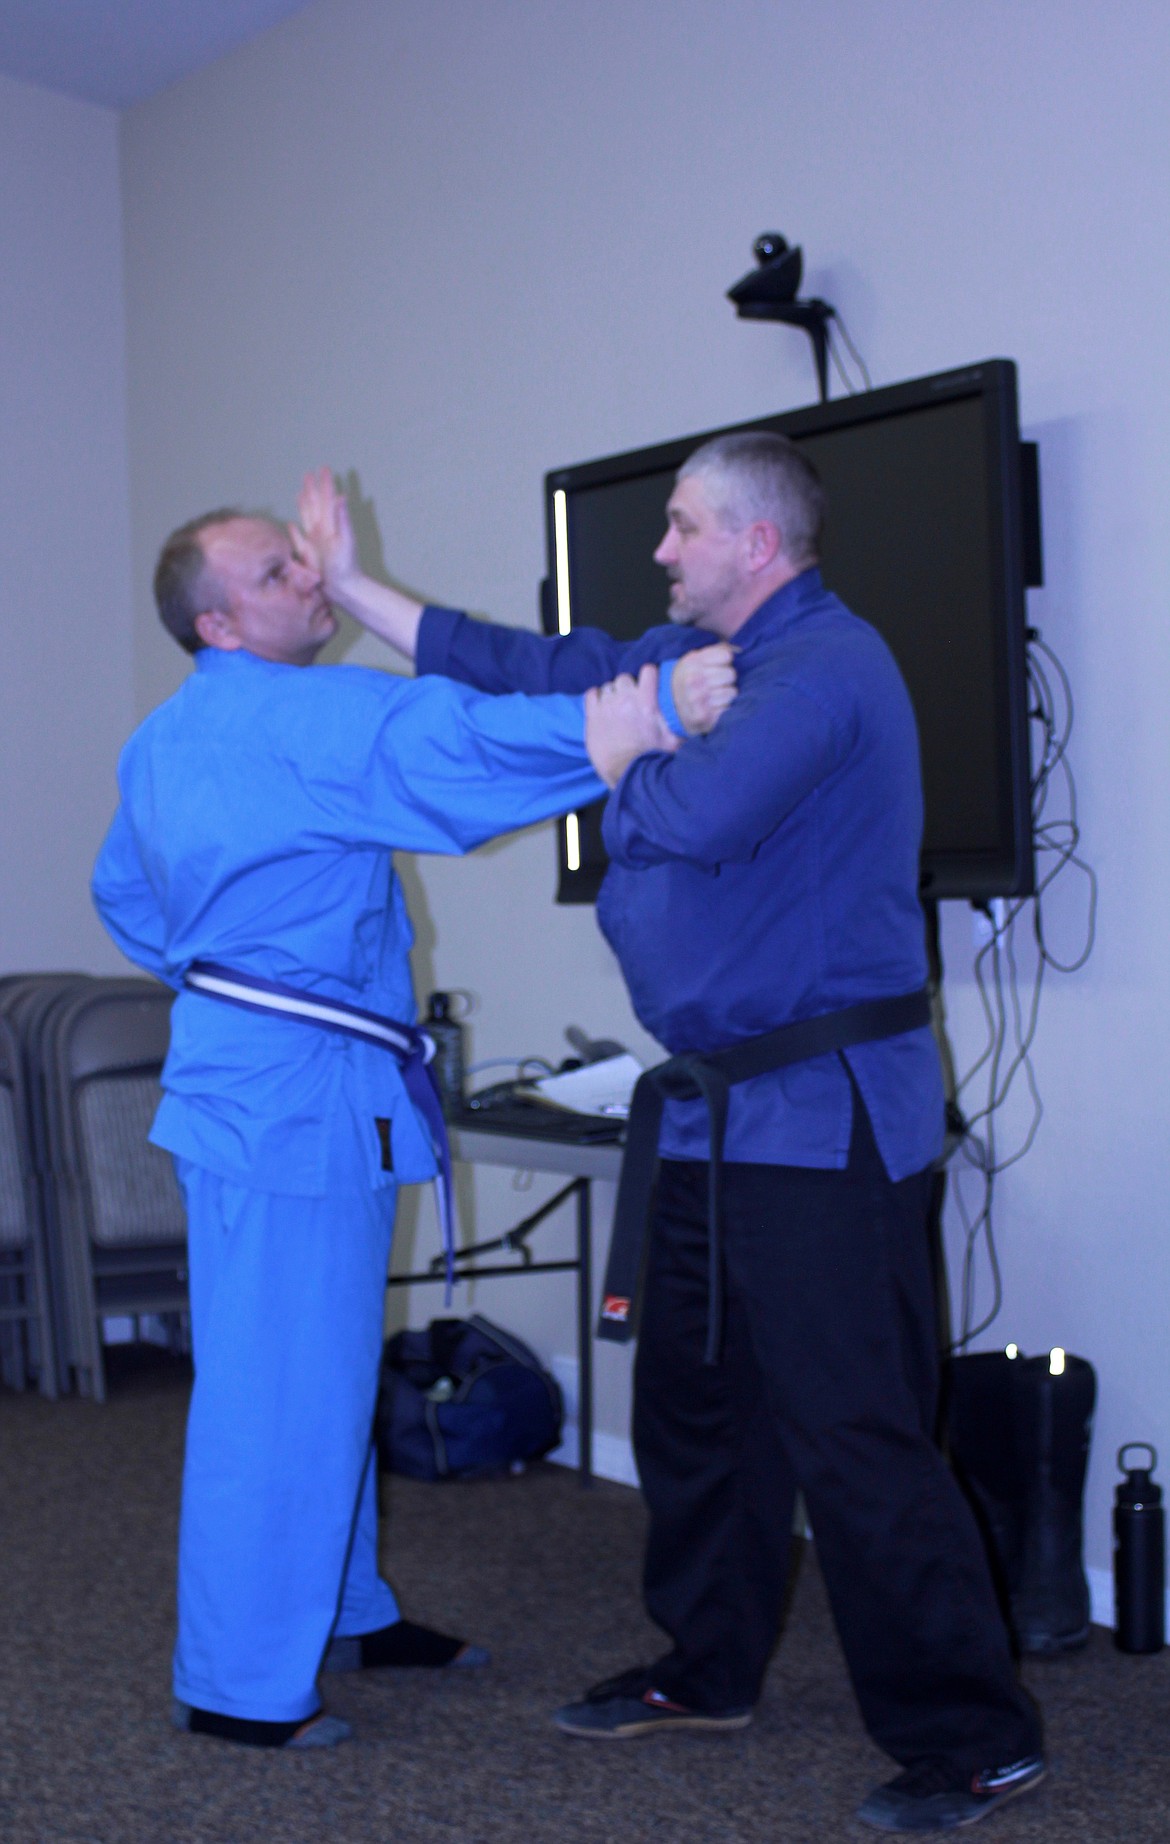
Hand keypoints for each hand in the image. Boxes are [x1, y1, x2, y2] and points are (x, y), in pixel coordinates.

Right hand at [294, 467, 357, 595]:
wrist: (344, 589)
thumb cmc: (346, 567)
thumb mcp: (345, 541)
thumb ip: (342, 519)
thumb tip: (341, 497)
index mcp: (330, 525)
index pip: (326, 499)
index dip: (324, 484)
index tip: (323, 468)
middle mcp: (321, 530)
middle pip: (314, 504)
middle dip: (312, 489)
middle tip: (309, 473)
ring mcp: (314, 541)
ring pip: (306, 517)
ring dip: (303, 505)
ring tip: (301, 493)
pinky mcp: (307, 554)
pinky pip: (298, 538)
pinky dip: (294, 531)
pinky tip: (291, 524)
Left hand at [585, 664, 679, 787]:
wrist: (626, 774)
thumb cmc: (652, 758)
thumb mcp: (673, 740)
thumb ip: (679, 722)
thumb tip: (695, 712)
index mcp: (647, 702)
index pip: (648, 671)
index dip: (648, 676)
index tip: (649, 684)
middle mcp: (626, 700)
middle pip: (625, 678)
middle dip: (629, 687)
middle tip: (632, 701)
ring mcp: (607, 707)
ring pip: (608, 686)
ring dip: (613, 694)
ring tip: (617, 708)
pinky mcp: (592, 717)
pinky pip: (591, 694)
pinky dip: (596, 697)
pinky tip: (601, 706)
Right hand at [672, 642, 737, 733]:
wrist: (670, 708)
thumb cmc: (689, 679)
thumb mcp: (695, 660)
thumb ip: (715, 651)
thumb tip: (739, 649)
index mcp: (692, 662)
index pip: (726, 656)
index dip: (726, 661)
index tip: (720, 665)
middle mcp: (694, 679)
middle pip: (731, 674)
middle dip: (728, 678)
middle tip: (719, 683)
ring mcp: (698, 698)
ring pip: (732, 692)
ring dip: (727, 694)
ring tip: (717, 695)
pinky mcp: (703, 716)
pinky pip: (728, 707)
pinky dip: (725, 707)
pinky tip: (715, 706)